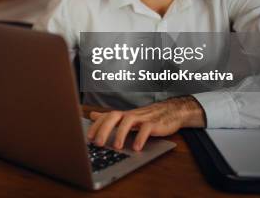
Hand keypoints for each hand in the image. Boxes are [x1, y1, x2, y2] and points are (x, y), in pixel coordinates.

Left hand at [86, 96, 204, 150]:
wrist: (171, 112)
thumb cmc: (147, 116)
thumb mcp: (127, 117)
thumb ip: (110, 117)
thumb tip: (92, 115)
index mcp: (123, 115)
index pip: (106, 117)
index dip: (96, 126)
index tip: (88, 138)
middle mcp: (131, 114)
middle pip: (114, 116)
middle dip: (104, 129)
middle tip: (98, 143)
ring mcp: (143, 118)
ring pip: (129, 121)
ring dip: (121, 134)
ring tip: (117, 147)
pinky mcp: (155, 123)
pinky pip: (146, 128)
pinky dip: (140, 138)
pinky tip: (136, 148)